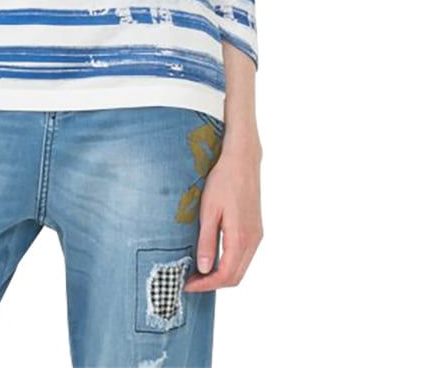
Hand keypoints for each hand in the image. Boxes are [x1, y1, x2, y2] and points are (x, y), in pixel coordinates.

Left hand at [183, 137, 262, 292]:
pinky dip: (229, 263)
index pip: (226, 275)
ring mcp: (256, 235)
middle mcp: (253, 240)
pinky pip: (244, 256)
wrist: (242, 160)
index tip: (187, 285)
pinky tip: (213, 256)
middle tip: (191, 281)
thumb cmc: (223, 181)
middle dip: (213, 283)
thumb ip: (206, 241)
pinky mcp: (255, 229)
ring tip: (199, 271)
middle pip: (235, 276)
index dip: (206, 284)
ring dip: (221, 274)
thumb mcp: (209, 210)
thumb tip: (203, 268)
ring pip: (241, 268)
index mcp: (241, 238)